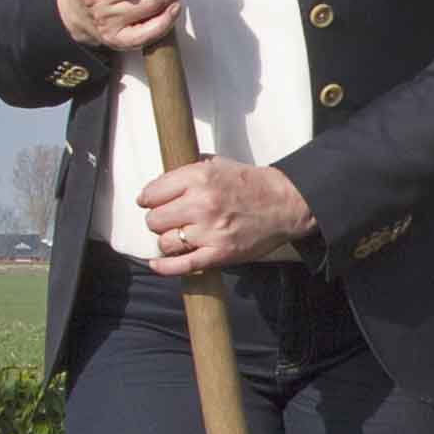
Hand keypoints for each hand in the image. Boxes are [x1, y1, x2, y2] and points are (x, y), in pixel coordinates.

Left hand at [135, 156, 314, 272]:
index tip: (150, 202)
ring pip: (165, 242)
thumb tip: (159, 185)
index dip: (148, 199)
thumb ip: (188, 172)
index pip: (152, 193)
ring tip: (178, 236)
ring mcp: (209, 232)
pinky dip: (165, 267)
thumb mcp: (218, 165)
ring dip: (168, 240)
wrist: (285, 204)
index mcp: (199, 178)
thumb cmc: (251, 184)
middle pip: (154, 219)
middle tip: (169, 219)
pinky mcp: (218, 254)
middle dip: (158, 220)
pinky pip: (182, 265)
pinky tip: (156, 264)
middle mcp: (201, 204)